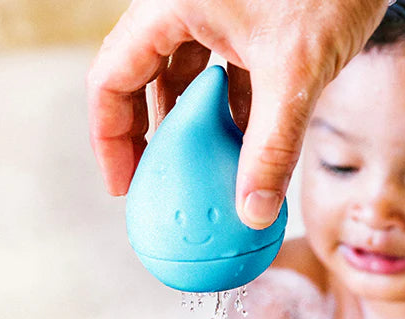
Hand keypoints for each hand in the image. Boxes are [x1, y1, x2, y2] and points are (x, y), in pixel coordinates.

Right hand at [86, 0, 387, 227]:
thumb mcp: (293, 73)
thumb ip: (272, 147)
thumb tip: (254, 213)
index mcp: (170, 6)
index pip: (111, 78)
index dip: (111, 138)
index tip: (123, 184)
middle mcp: (183, 8)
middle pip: (142, 80)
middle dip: (149, 137)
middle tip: (157, 184)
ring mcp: (215, 14)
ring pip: (185, 78)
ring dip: (193, 128)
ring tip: (200, 172)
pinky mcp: (247, 25)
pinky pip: (223, 74)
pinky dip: (230, 112)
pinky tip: (244, 145)